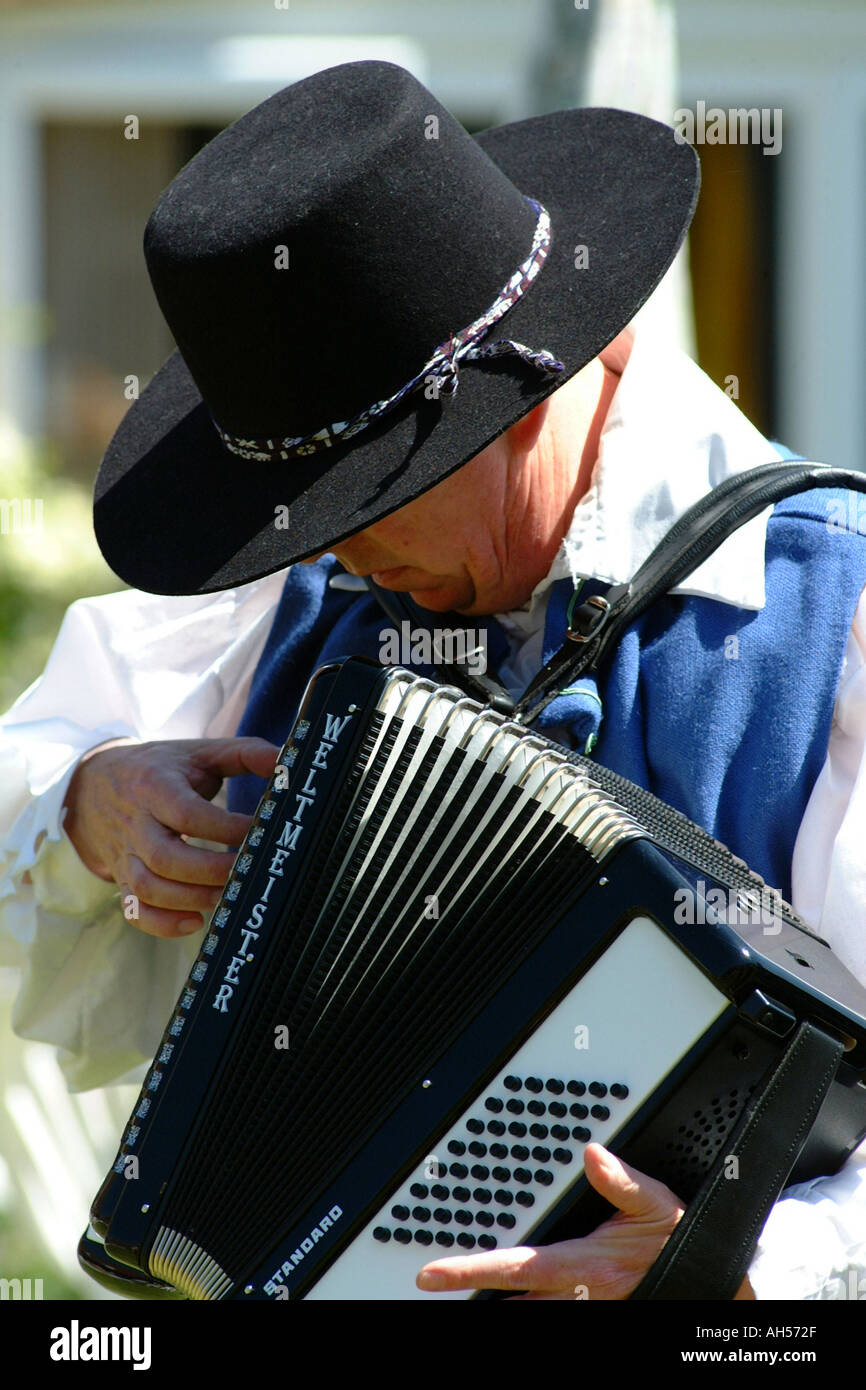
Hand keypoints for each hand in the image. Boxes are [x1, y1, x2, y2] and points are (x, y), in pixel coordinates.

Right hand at [62, 736, 279, 938]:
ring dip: (189, 899)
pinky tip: (195, 923)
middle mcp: (134, 822)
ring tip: (225, 898)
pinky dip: (162, 924)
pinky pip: (134, 909)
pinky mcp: (122, 878)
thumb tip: (287, 763)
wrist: (92, 785)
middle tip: (245, 872)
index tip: (259, 833)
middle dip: (209, 871)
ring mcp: (125, 854)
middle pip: (164, 857)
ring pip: (147, 887)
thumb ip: (245, 753)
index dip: (226, 829)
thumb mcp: (199, 752)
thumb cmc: (161, 769)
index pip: (188, 814)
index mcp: (154, 786)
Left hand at [416, 1143, 753, 1299]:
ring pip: (525, 1313)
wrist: (715, 1286)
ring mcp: (584, 1313)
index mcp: (586, 1267)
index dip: (468, 1272)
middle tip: (440, 1279)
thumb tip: (591, 1153)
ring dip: (500, 1301)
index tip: (431, 1274)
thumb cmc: (683, 1246)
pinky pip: (548, 1315)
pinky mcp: (593, 1317)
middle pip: (509, 1301)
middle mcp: (578, 1297)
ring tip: (469, 1286)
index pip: (514, 1268)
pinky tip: (515, 1295)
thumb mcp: (656, 1204)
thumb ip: (620, 1180)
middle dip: (475, 1293)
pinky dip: (529, 1304)